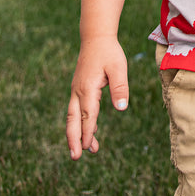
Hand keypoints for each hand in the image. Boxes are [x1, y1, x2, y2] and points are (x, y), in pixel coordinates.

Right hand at [66, 36, 129, 159]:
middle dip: (74, 139)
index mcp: (87, 88)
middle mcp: (78, 91)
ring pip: (73, 116)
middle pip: (73, 119)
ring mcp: (76, 90)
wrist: (95, 38)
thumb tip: (121, 108)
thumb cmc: (109, 53)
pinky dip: (80, 122)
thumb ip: (119, 88)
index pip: (87, 114)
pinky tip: (89, 131)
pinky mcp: (79, 89)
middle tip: (75, 157)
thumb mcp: (118, 68)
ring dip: (76, 133)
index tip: (88, 147)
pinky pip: (77, 110)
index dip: (87, 131)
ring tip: (83, 151)